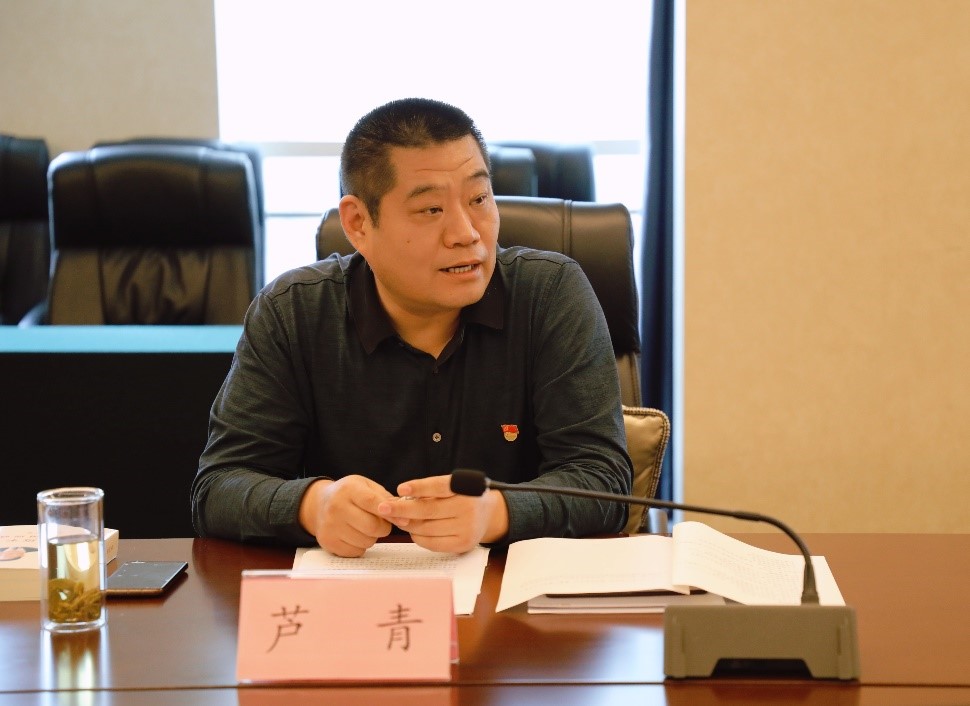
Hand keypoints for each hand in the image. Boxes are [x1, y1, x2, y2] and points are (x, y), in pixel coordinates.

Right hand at [299, 476, 394, 556]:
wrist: (319, 504)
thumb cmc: (349, 494)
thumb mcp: (365, 486)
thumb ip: (385, 498)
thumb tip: (403, 514)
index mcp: (348, 489)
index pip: (372, 502)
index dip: (390, 512)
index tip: (403, 519)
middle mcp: (336, 507)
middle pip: (371, 526)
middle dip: (383, 527)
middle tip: (381, 523)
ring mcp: (330, 526)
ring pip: (366, 541)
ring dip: (372, 537)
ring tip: (364, 527)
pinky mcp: (328, 542)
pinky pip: (356, 551)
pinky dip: (361, 546)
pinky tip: (354, 535)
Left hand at [376, 475, 508, 552]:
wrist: (490, 515)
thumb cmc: (465, 496)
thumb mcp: (455, 486)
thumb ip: (432, 490)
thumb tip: (401, 498)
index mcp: (466, 488)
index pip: (440, 487)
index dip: (419, 487)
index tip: (400, 488)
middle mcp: (467, 509)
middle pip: (428, 511)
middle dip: (402, 509)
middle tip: (383, 507)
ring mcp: (466, 529)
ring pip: (426, 528)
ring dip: (406, 523)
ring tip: (396, 517)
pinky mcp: (462, 544)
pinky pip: (431, 543)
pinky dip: (417, 536)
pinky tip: (412, 529)